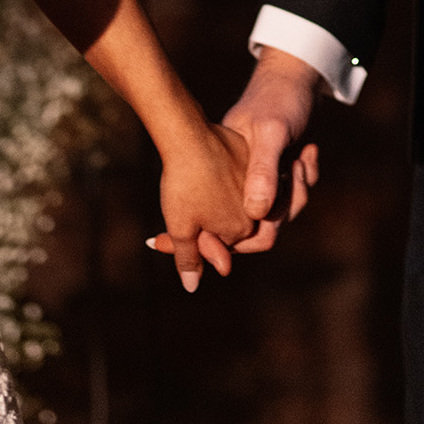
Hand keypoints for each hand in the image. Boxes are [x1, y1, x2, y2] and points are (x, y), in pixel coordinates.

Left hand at [146, 118, 254, 291]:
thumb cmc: (184, 185)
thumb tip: (191, 287)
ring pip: (229, 200)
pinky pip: (233, 176)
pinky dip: (217, 177)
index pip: (219, 245)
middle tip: (179, 204)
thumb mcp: (180, 228)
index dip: (194, 240)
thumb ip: (188, 259)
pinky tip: (199, 169)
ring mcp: (253, 180)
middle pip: (226, 225)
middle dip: (203, 222)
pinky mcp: (248, 156)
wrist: (188, 136)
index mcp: (242, 229)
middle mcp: (254, 207)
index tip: (169, 229)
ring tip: (188, 185)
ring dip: (209, 199)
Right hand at [218, 48, 321, 254]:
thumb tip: (256, 213)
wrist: (298, 74)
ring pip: (278, 214)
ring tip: (301, 160)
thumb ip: (262, 171)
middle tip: (295, 171)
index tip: (257, 229)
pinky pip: (292, 197)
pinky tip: (308, 152)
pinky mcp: (275, 174)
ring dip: (297, 192)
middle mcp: (236, 180)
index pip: (223, 225)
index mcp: (222, 171)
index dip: (234, 237)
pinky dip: (305, 179)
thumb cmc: (279, 97)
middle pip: (256, 226)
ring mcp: (256, 178)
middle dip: (283, 208)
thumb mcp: (271, 131)